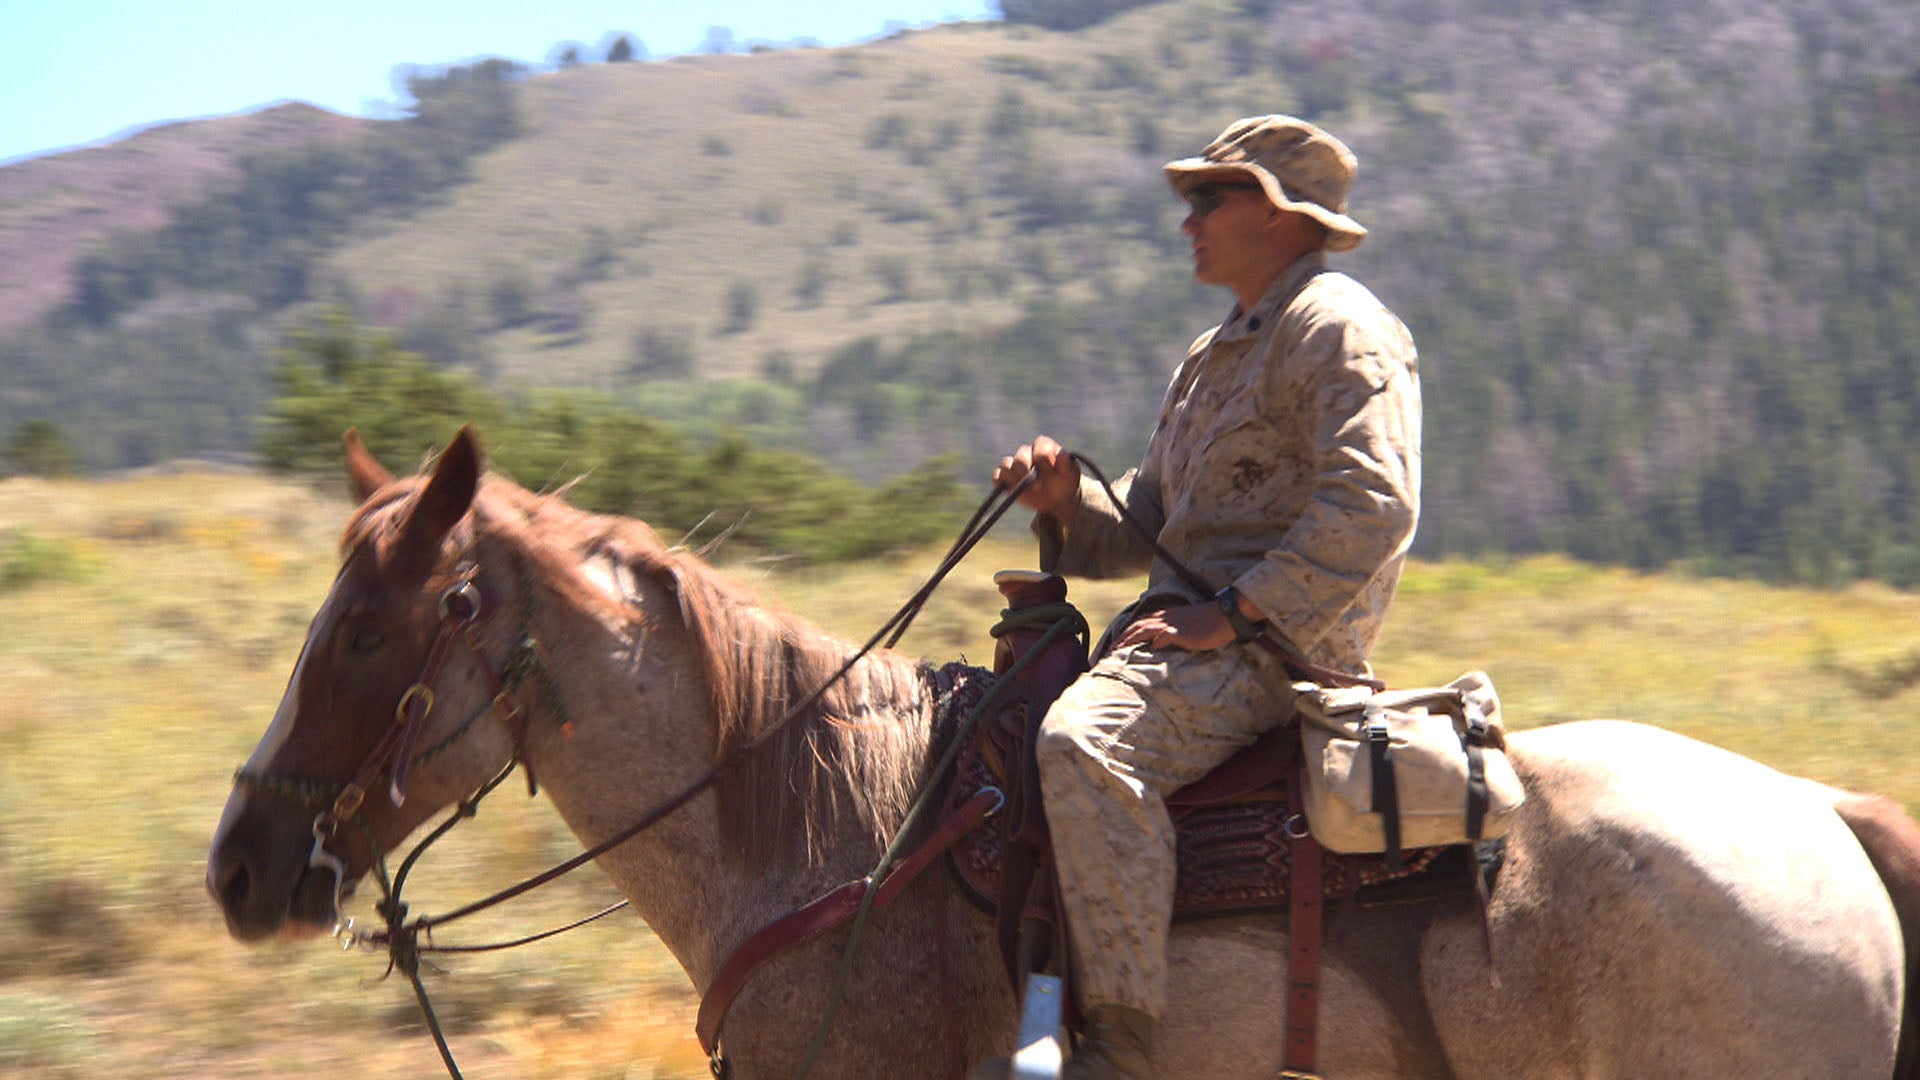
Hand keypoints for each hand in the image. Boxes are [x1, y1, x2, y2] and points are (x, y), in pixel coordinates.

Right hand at [993, 435, 1080, 517]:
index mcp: (1043, 446)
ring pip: (1006, 465)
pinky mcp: (1006, 478)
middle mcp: (1027, 452)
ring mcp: (1015, 465)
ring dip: (1015, 479)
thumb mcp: (1070, 474)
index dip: (1044, 462)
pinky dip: (1002, 483)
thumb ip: (1066, 464)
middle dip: (1027, 472)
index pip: (1040, 448)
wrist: (1057, 498)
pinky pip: (997, 476)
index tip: (1051, 474)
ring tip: (1025, 490)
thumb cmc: (1065, 481)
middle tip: (1038, 487)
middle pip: (1020, 457)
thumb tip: (1063, 455)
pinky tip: (1012, 491)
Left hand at [1113, 601, 1236, 651]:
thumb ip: (1173, 632)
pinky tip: (1147, 651)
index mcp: (1167, 615)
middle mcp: (1167, 617)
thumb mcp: (1187, 624)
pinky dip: (1153, 643)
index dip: (1128, 632)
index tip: (1118, 643)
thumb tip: (1161, 644)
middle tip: (1111, 649)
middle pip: (1138, 625)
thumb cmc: (1210, 621)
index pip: (1142, 622)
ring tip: (1119, 651)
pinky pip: (1163, 637)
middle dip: (1123, 637)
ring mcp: (1173, 624)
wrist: (1226, 614)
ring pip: (1144, 630)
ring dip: (1129, 640)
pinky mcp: (1182, 633)